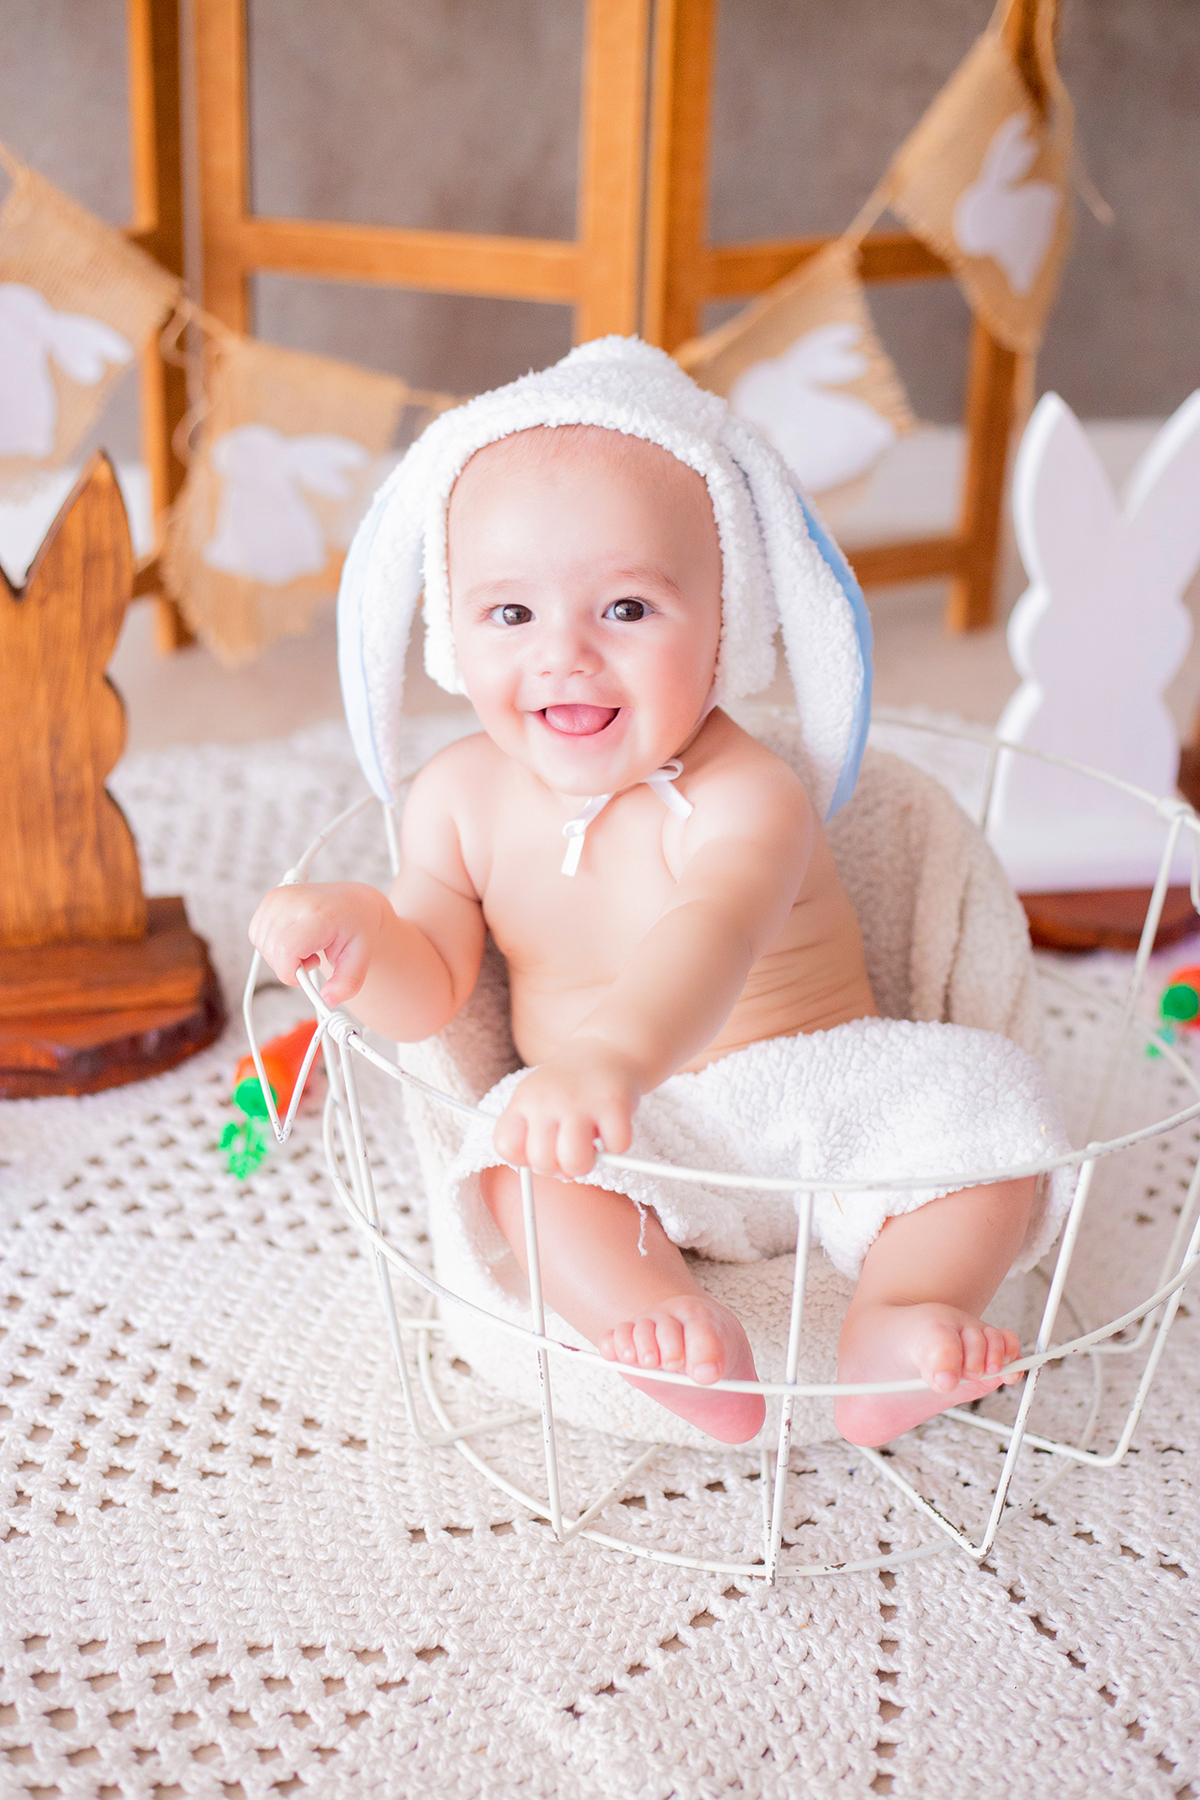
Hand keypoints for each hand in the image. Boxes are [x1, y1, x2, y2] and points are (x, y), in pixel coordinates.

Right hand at [248, 881, 387, 1007]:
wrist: (353, 902)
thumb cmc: (357, 928)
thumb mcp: (361, 959)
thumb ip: (347, 985)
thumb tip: (327, 1000)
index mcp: (320, 914)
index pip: (286, 950)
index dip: (291, 972)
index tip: (307, 974)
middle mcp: (295, 901)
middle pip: (272, 951)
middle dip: (289, 966)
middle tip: (313, 958)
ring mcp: (279, 897)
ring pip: (262, 945)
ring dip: (280, 956)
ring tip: (306, 947)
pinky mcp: (270, 898)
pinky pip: (257, 934)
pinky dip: (272, 945)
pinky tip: (294, 939)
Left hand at [493, 1039, 642, 1177]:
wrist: (609, 1048)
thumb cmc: (570, 1087)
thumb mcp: (538, 1101)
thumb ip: (535, 1138)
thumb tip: (558, 1173)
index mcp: (524, 1100)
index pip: (505, 1146)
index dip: (523, 1159)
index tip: (539, 1148)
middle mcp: (547, 1099)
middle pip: (541, 1161)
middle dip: (559, 1167)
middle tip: (570, 1150)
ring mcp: (581, 1101)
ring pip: (575, 1161)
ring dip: (586, 1164)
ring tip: (590, 1147)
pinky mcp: (614, 1103)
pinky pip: (615, 1149)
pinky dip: (617, 1147)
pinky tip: (611, 1129)